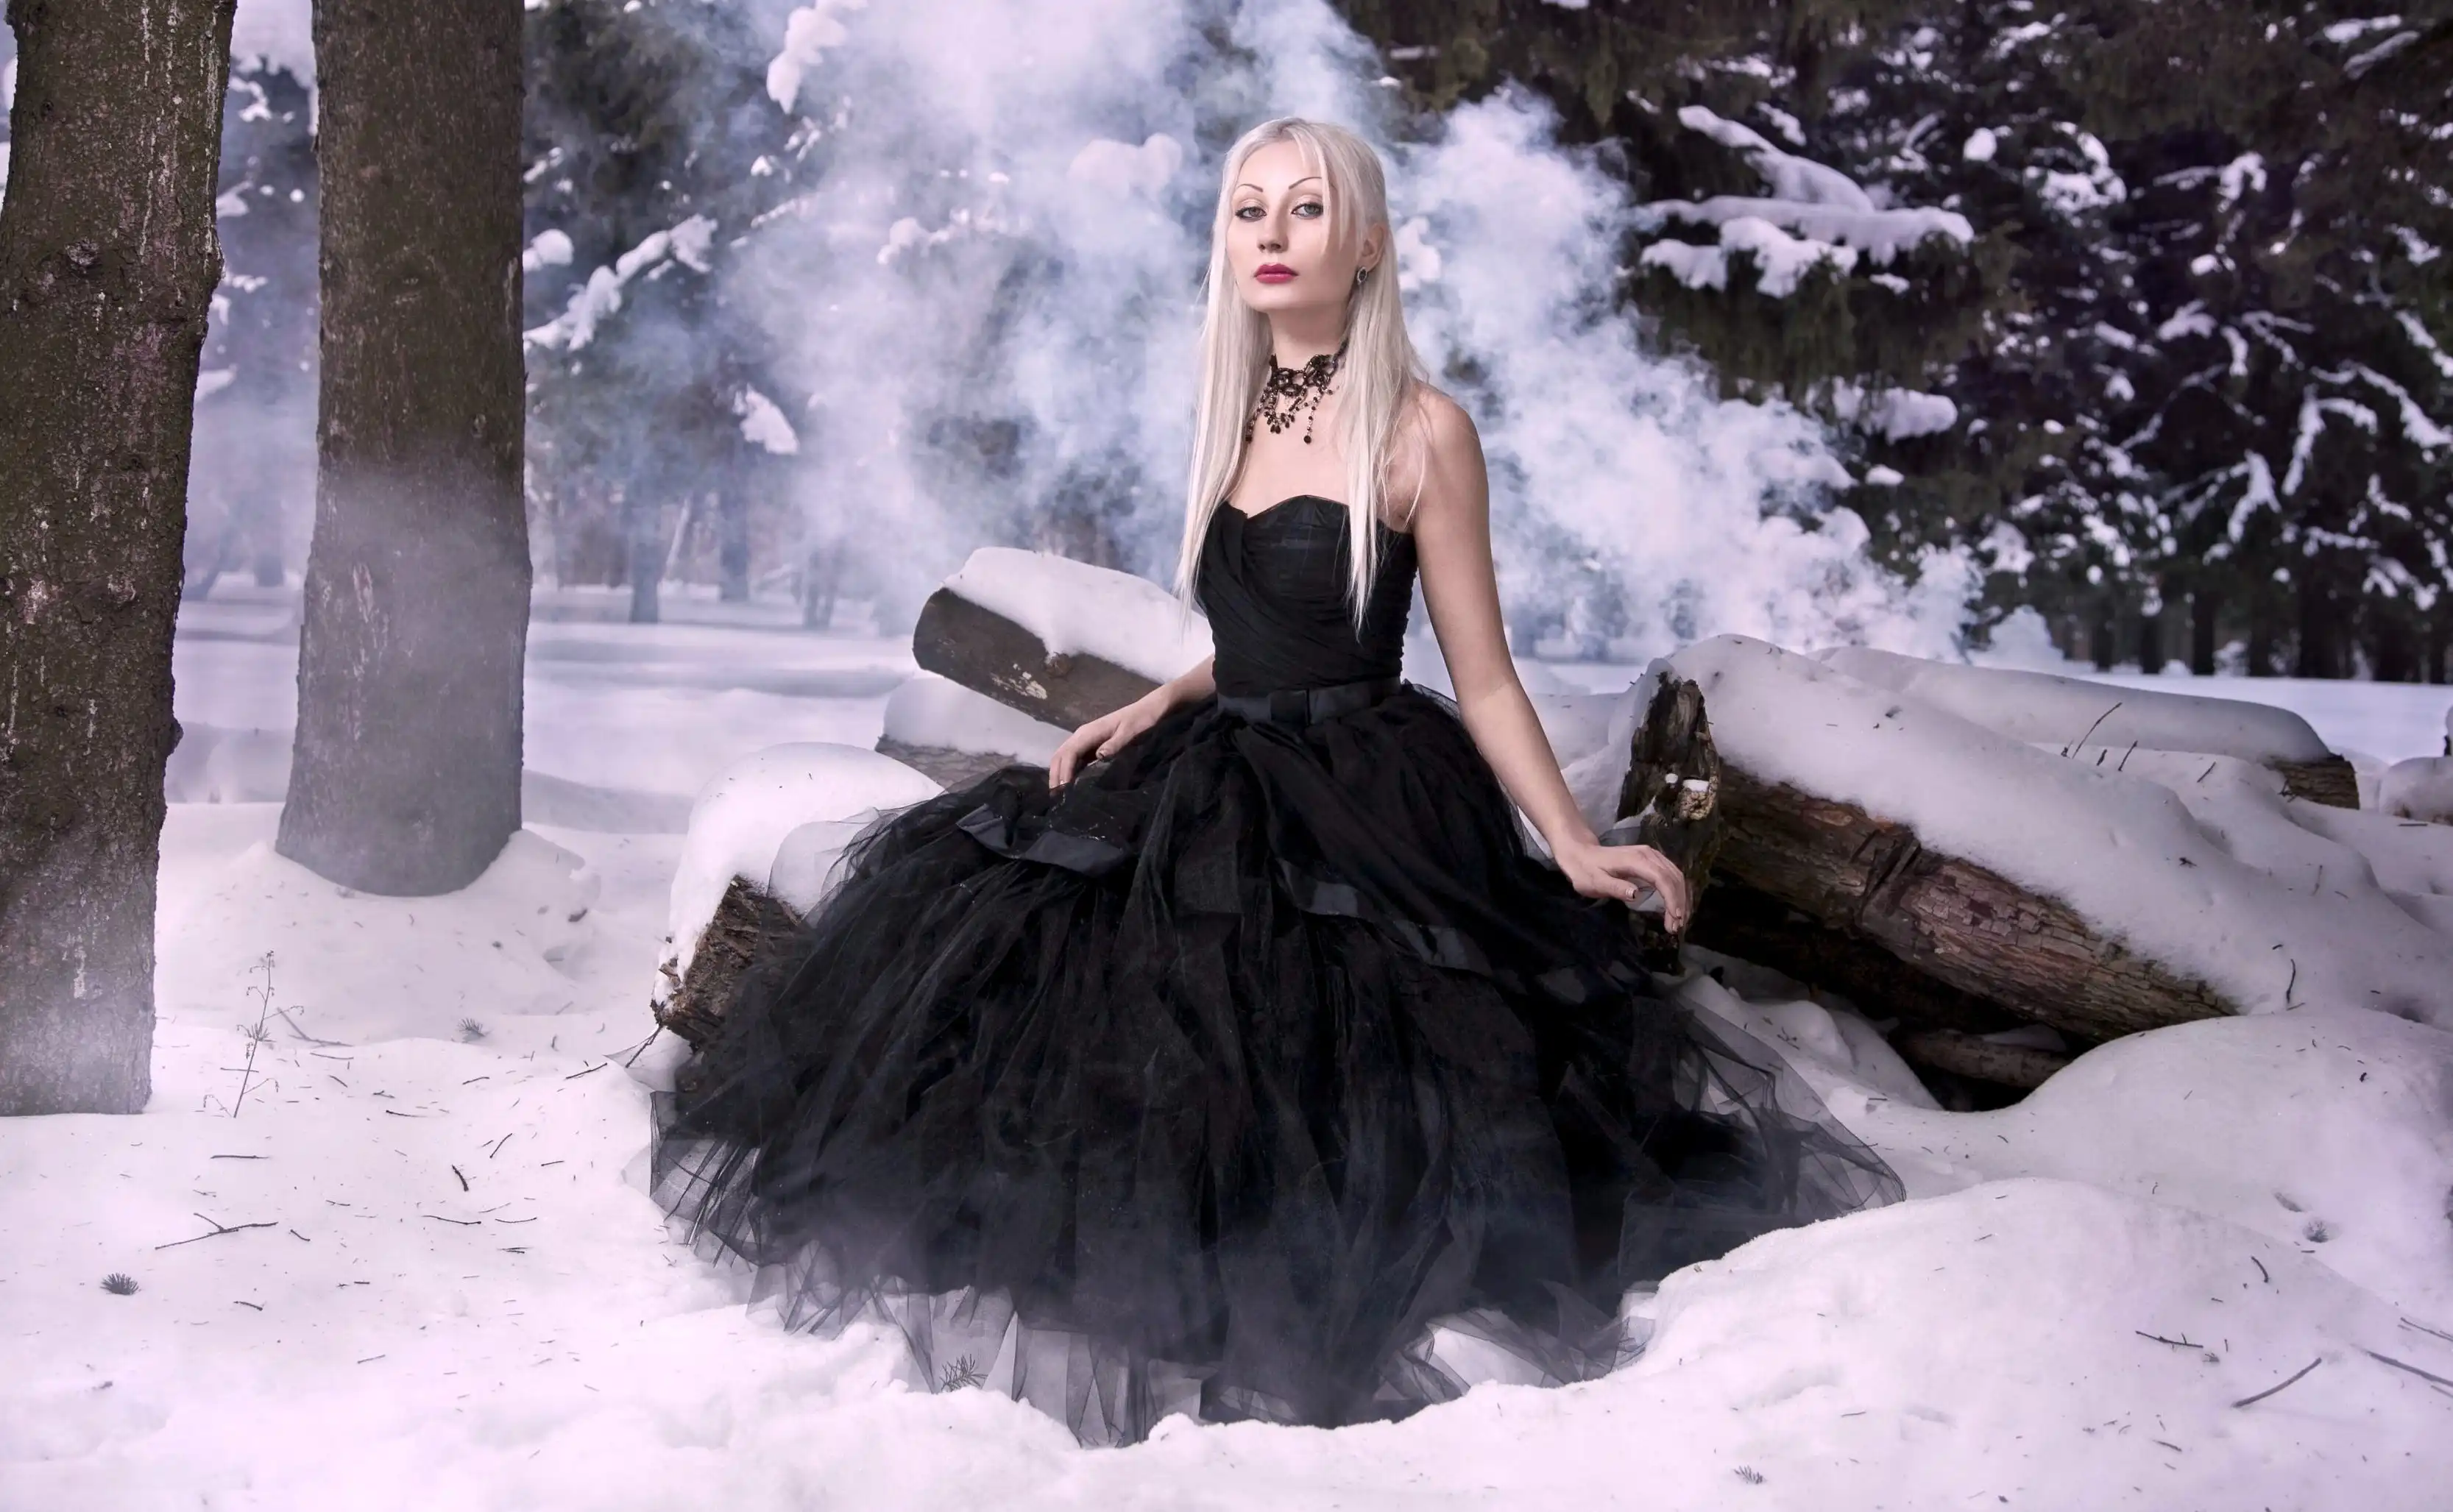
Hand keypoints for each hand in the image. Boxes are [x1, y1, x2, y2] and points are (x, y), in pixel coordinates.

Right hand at [1048, 692, 1167, 787]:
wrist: (1148, 710)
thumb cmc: (1141, 720)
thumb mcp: (1130, 732)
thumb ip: (1115, 744)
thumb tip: (1098, 756)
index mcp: (1088, 732)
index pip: (1069, 753)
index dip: (1064, 771)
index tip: (1063, 788)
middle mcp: (1082, 735)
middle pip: (1060, 755)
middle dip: (1055, 775)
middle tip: (1055, 797)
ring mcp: (1085, 740)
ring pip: (1064, 757)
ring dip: (1059, 774)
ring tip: (1059, 794)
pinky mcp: (1091, 746)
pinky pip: (1074, 759)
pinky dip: (1068, 771)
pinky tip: (1071, 784)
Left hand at [1553, 836, 1690, 931]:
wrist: (1581, 854)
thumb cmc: (1586, 871)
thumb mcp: (1595, 883)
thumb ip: (1615, 888)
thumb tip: (1636, 894)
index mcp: (1636, 860)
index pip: (1662, 879)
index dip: (1672, 899)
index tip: (1675, 918)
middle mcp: (1648, 854)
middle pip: (1673, 878)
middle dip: (1679, 902)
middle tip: (1676, 926)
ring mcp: (1652, 855)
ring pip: (1675, 876)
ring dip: (1680, 898)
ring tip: (1678, 921)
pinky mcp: (1652, 860)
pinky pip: (1670, 875)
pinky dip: (1675, 891)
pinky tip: (1674, 907)